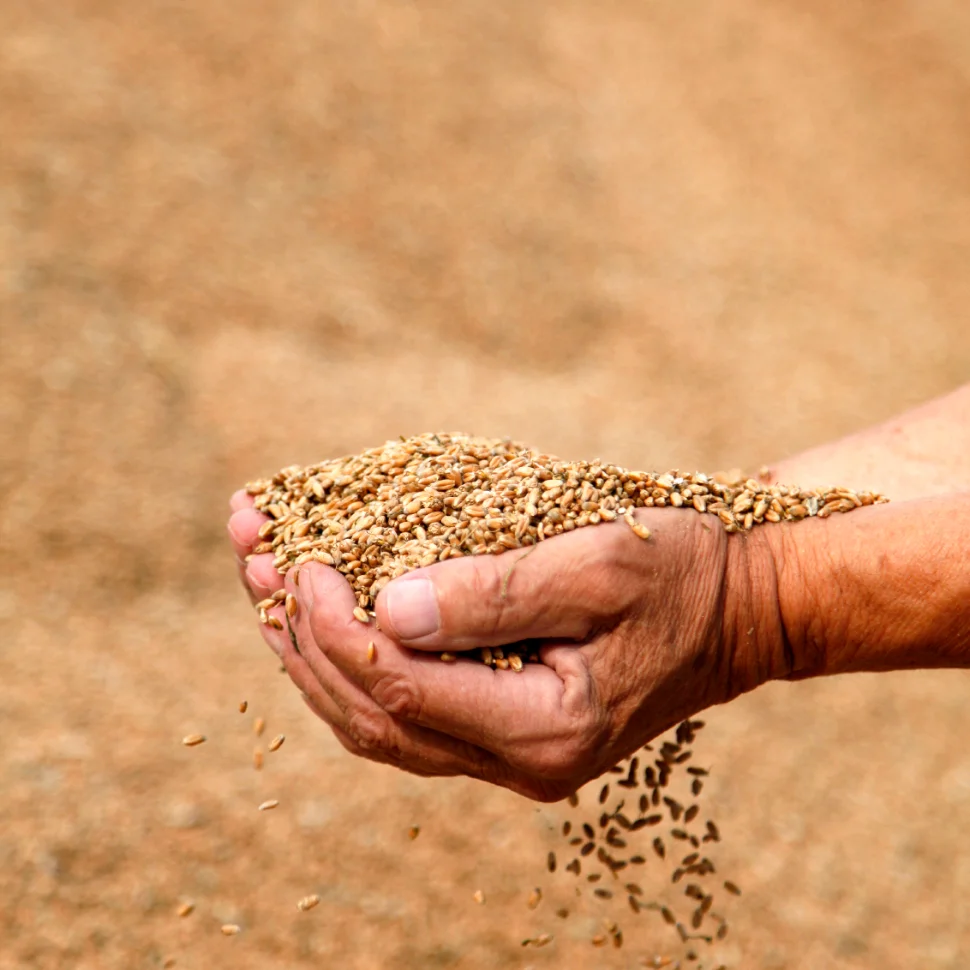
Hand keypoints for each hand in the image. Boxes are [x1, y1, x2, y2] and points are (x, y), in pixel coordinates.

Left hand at [228, 492, 784, 800]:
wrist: (738, 611)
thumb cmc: (681, 575)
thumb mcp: (599, 565)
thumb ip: (496, 592)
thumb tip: (386, 608)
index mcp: (546, 728)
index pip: (401, 689)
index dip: (334, 624)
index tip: (297, 555)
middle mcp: (520, 761)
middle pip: (373, 717)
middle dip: (302, 639)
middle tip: (254, 563)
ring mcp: (510, 753)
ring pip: (379, 724)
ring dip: (314, 656)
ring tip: (265, 588)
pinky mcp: (505, 727)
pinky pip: (406, 712)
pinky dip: (354, 666)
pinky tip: (323, 622)